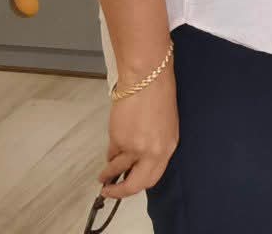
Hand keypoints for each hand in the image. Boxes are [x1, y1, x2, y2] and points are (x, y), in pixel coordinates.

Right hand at [100, 69, 177, 198]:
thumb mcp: (164, 126)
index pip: (153, 177)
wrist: (146, 79)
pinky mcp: (119, 140)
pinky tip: (110, 151)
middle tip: (110, 192)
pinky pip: (112, 152)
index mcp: (168, 148)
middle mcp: (154, 152)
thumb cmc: (157, 96)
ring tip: (103, 177)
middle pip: (136, 184)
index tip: (128, 188)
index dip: (139, 185)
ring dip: (108, 175)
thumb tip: (139, 161)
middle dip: (121, 192)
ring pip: (118, 169)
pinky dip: (110, 154)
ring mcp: (136, 148)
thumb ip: (154, 146)